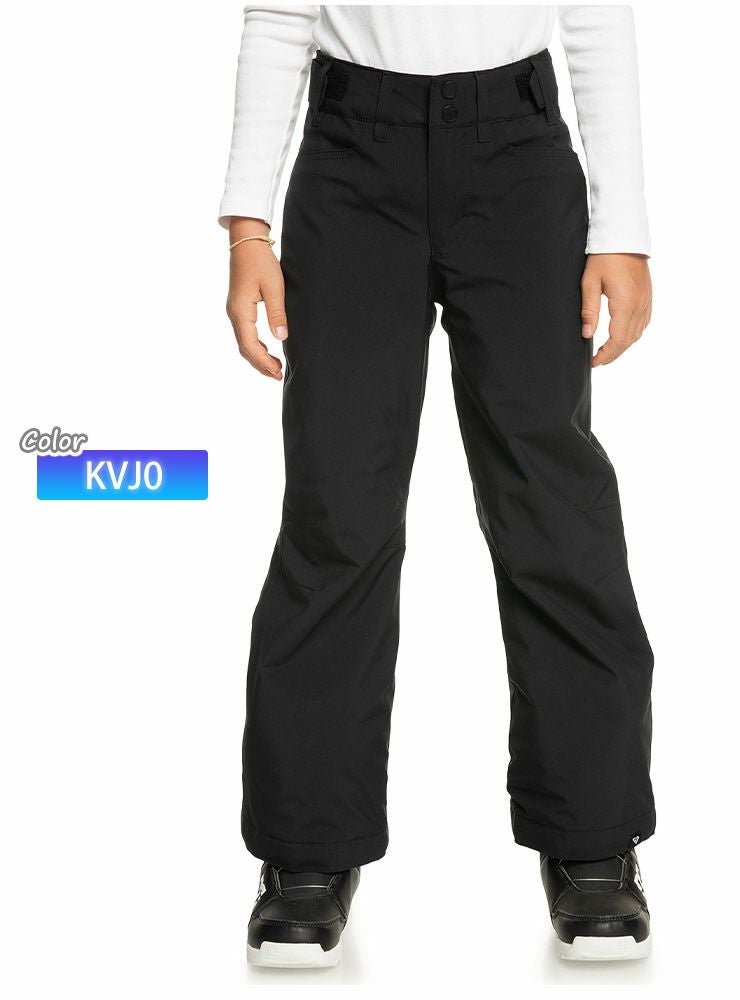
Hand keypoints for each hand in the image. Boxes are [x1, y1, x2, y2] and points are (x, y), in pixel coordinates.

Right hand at [226, 217, 287, 379]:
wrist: (247, 241)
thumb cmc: (261, 261)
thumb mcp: (274, 287)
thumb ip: (276, 313)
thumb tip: (281, 337)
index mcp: (241, 311)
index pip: (250, 345)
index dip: (263, 361)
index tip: (277, 372)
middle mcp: (234, 313)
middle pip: (244, 348)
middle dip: (260, 364)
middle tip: (277, 375)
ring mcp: (235, 310)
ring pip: (244, 342)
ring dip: (258, 356)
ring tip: (274, 367)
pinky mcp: (239, 307)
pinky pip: (245, 333)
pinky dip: (255, 345)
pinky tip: (267, 349)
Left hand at [581, 254, 651, 367]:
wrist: (624, 237)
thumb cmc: (604, 258)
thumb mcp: (589, 283)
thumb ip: (589, 310)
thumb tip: (586, 335)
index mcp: (625, 304)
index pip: (618, 340)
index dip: (606, 355)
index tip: (594, 363)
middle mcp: (640, 305)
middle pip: (629, 341)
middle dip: (613, 354)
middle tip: (598, 361)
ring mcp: (646, 301)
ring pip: (638, 333)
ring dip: (623, 346)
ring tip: (607, 352)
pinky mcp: (648, 297)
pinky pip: (644, 323)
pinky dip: (633, 334)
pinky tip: (622, 336)